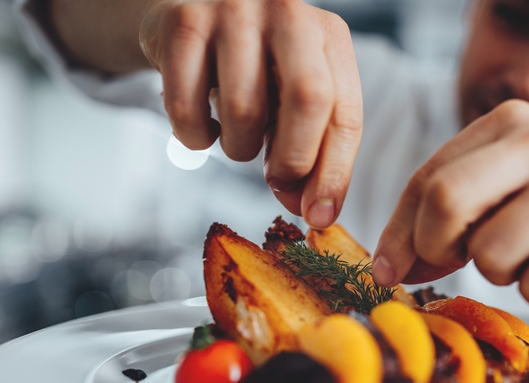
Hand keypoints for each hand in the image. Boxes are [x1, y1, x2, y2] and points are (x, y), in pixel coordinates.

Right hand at [140, 0, 361, 227]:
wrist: (190, 13)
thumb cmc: (254, 68)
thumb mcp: (292, 104)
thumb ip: (309, 153)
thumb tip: (313, 212)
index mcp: (329, 35)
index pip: (345, 113)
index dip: (335, 173)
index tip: (320, 217)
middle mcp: (289, 14)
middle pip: (307, 99)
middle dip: (293, 159)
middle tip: (277, 181)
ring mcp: (235, 11)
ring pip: (244, 110)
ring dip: (238, 148)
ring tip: (236, 136)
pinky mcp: (183, 22)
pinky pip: (187, 107)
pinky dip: (195, 136)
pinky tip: (202, 125)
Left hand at [372, 100, 528, 307]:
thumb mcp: (516, 175)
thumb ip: (458, 206)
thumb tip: (397, 265)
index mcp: (509, 121)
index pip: (427, 177)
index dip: (398, 230)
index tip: (389, 268)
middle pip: (445, 201)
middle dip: (434, 247)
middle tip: (454, 261)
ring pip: (491, 256)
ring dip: (500, 272)